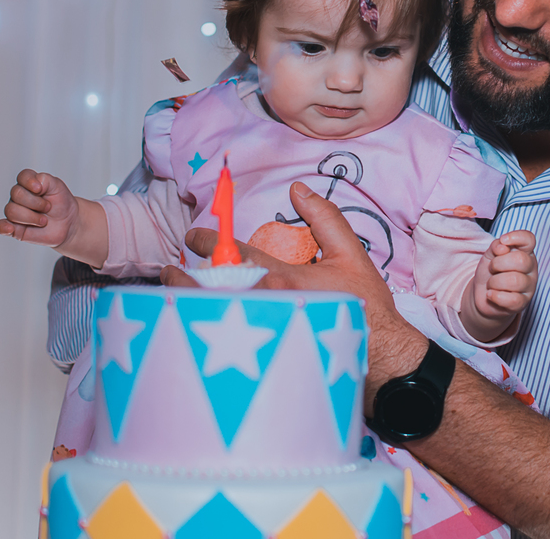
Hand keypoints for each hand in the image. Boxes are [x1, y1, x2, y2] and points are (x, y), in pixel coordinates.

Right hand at [0, 169, 79, 247]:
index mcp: (29, 183)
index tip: (40, 189)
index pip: (22, 177)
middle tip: (48, 207)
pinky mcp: (14, 227)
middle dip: (36, 203)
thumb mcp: (58, 186)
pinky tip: (11, 229)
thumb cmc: (61, 203)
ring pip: (11, 210)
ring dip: (31, 217)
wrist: (68, 223)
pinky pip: (1, 226)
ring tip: (43, 220)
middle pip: (16, 194)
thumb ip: (45, 179)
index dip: (29, 182)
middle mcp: (19, 196)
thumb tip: (34, 183)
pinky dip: (4, 227)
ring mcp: (15, 211)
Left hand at [164, 182, 426, 397]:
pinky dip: (202, 332)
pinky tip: (190, 328)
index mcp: (283, 278)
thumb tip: (299, 189)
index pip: (235, 254)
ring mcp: (261, 336)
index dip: (208, 242)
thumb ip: (324, 218)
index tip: (192, 237)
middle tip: (168, 272)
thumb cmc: (366, 308)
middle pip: (211, 290)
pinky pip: (224, 343)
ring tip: (170, 298)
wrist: (381, 359)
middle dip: (183, 279)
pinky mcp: (263, 360)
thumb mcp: (350, 255)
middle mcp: (265, 307)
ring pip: (211, 317)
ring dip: (186, 305)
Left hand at [471, 230, 537, 319]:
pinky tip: (491, 294)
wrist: (483, 295)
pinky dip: (495, 296)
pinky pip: (512, 299)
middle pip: (521, 260)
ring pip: (514, 281)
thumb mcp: (490, 255)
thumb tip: (503, 246)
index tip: (503, 241)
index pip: (529, 239)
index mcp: (525, 252)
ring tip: (491, 284)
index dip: (516, 237)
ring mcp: (529, 287)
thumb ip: (496, 246)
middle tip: (492, 268)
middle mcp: (531, 268)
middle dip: (498, 263)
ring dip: (494, 282)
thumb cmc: (490, 272)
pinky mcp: (522, 304)